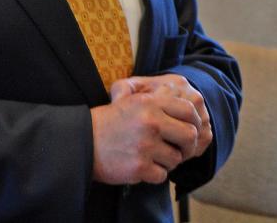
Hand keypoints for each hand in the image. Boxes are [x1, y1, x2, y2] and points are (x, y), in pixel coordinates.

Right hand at [89, 77, 206, 184]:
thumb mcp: (133, 101)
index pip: (189, 110)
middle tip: (179, 150)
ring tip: (154, 158)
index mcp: (151, 103)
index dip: (194, 122)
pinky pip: (162, 175)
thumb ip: (161, 102)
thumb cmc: (110, 122)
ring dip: (168, 162)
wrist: (82, 142)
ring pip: (176, 159)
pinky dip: (155, 174)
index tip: (189, 130)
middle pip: (190, 136)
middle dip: (188, 146)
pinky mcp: (139, 166)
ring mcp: (145, 145)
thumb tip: (191, 110)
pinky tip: (143, 167)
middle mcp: (151, 122)